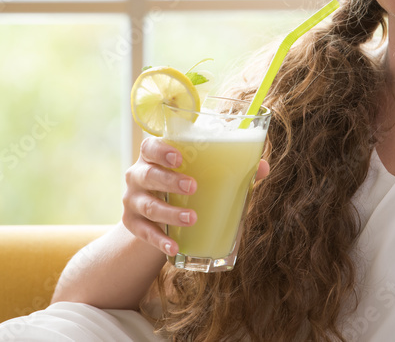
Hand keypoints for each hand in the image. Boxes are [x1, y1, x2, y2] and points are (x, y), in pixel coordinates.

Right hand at [122, 137, 269, 255]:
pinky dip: (159, 240)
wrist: (155, 214)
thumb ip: (231, 167)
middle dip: (170, 180)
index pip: (150, 146)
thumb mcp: (201, 173)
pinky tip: (174, 247)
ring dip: (169, 213)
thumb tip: (263, 166)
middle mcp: (138, 175)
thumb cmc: (183, 183)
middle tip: (193, 186)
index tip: (178, 157)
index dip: (162, 150)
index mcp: (154, 155)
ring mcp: (132, 200)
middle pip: (148, 175)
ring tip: (191, 218)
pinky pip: (144, 233)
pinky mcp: (132, 223)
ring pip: (147, 205)